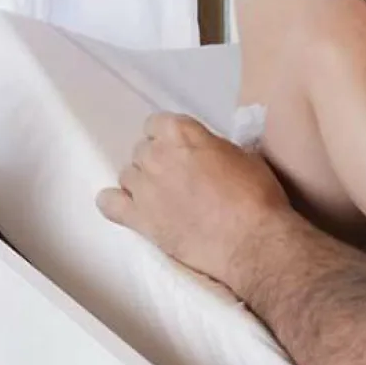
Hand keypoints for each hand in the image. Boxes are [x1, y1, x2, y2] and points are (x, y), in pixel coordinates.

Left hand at [96, 113, 291, 291]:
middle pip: (142, 149)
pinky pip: (108, 204)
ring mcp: (145, 188)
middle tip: (175, 178)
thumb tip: (210, 153)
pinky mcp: (139, 219)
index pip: (157, 123)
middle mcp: (158, 155)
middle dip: (156, 160)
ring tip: (159, 197)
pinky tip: (124, 207)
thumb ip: (216, 149)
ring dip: (140, 182)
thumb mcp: (245, 157)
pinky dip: (113, 203)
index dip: (166, 136)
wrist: (251, 241)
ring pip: (126, 174)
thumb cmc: (257, 197)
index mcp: (184, 135)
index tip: (176, 148)